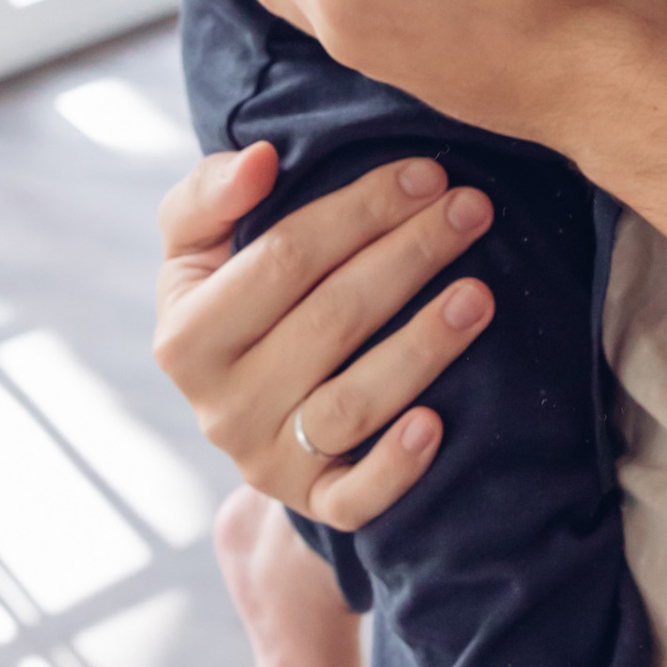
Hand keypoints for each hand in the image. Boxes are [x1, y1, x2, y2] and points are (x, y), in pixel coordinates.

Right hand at [155, 139, 496, 531]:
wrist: (244, 408)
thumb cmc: (233, 302)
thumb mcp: (198, 250)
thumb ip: (210, 195)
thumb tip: (260, 160)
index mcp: (186, 336)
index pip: (283, 258)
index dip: (359, 210)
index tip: (426, 173)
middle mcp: (221, 407)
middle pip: (331, 319)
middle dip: (410, 255)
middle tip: (473, 210)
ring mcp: (267, 462)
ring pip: (353, 403)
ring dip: (423, 346)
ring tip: (480, 293)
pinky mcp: (315, 505)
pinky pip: (357, 499)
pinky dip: (397, 465)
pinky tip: (439, 422)